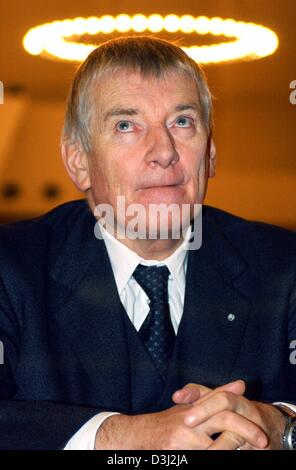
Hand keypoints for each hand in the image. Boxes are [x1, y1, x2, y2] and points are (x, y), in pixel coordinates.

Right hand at [94, 380, 266, 449]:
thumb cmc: (169, 423)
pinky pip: (204, 460)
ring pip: (217, 451)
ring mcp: (182, 445)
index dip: (245, 425)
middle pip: (223, 425)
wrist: (138, 436)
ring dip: (231, 451)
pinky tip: (225, 456)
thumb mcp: (193, 407)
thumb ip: (216, 395)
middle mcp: (188, 427)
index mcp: (194, 412)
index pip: (223, 411)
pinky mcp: (178, 458)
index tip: (262, 436)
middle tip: (263, 445)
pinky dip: (218, 458)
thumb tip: (241, 384)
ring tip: (243, 453)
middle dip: (245, 435)